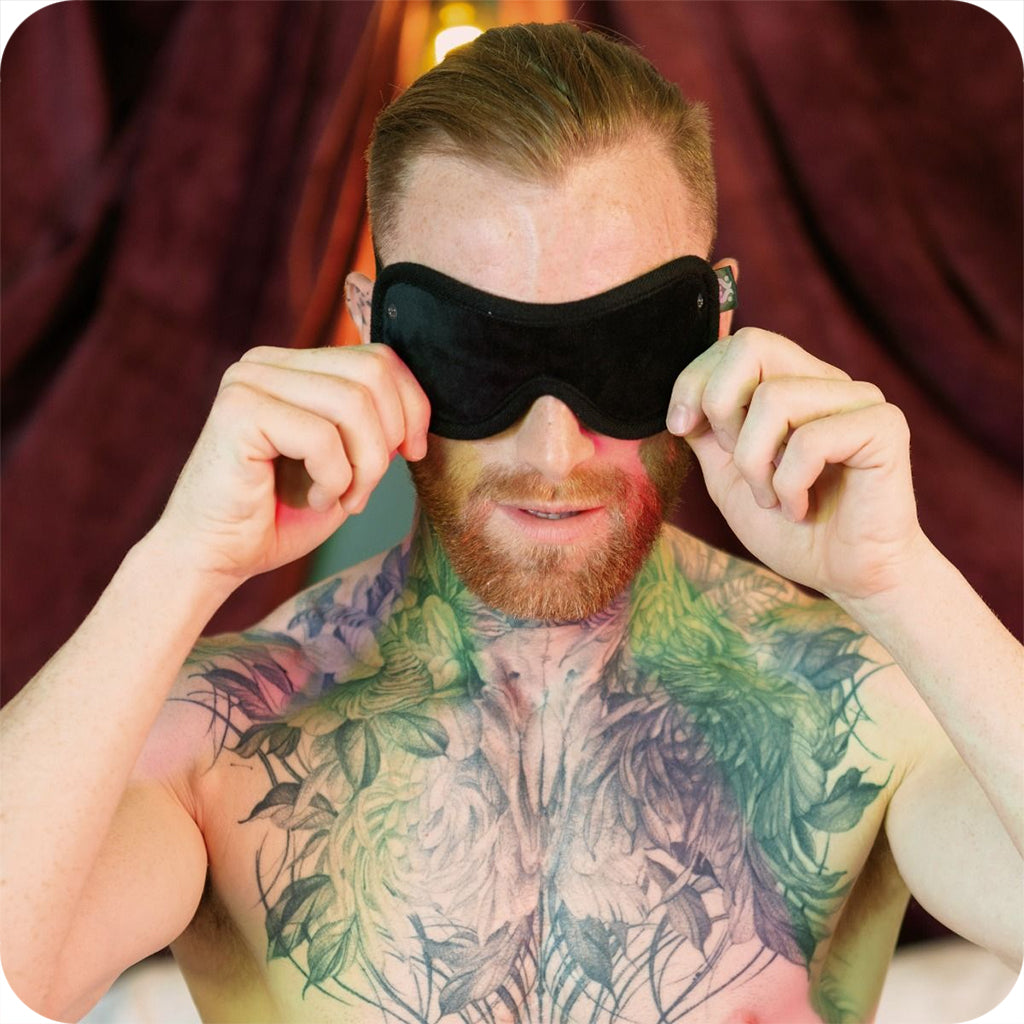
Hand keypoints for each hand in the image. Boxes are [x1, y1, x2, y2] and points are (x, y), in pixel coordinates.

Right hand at [156, 344, 429, 585]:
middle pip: (373, 373)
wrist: (216, 558)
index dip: (412, 406)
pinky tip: (313, 501)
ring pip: (354, 404)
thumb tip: (420, 408)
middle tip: (365, 489)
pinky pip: (322, 437)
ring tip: (341, 498)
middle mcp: (267, 362)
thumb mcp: (346, 461)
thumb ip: (375, 425)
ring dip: (363, 466)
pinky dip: (334, 480)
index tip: (413, 452)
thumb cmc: (280, 516)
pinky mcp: (239, 410)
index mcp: (293, 366)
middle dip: (387, 440)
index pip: (378, 358)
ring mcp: (249, 381)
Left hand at [667, 327, 928, 605]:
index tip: (681, 427)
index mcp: (792, 384)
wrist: (848, 578)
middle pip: (752, 344)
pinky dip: (790, 484)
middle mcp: (826, 382)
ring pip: (774, 397)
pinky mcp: (884, 428)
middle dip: (721, 407)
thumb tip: (684, 396)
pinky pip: (811, 439)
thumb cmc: (791, 530)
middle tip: (734, 459)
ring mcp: (859, 400)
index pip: (736, 345)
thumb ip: (706, 432)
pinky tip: (801, 510)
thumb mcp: (727, 477)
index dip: (694, 381)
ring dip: (755, 462)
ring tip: (771, 497)